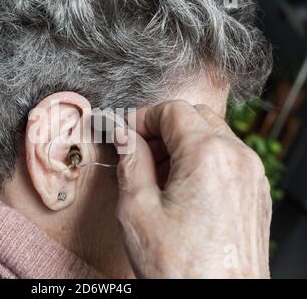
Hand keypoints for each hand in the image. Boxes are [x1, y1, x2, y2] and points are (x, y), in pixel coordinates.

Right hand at [114, 101, 271, 278]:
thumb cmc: (180, 268)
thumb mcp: (138, 210)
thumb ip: (130, 162)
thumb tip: (125, 136)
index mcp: (208, 155)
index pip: (172, 110)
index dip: (142, 117)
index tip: (125, 133)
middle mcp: (237, 158)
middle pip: (195, 117)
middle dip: (162, 128)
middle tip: (138, 152)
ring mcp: (251, 176)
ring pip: (213, 135)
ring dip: (181, 144)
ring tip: (157, 175)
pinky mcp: (255, 193)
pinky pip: (227, 158)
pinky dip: (201, 160)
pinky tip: (181, 188)